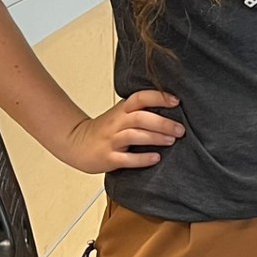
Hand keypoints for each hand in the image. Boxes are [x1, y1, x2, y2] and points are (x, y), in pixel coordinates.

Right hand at [57, 90, 184, 172]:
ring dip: (155, 137)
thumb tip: (172, 112)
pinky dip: (142, 158)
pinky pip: (126, 158)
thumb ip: (140, 112)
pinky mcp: (108, 157)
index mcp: (122, 110)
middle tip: (180, 129)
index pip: (140, 98)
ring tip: (171, 140)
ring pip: (134, 136)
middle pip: (140, 117)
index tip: (176, 101)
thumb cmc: (105, 130)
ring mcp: (112, 140)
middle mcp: (117, 123)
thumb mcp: (120, 115)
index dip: (158, 97)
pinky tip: (156, 158)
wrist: (76, 143)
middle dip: (163, 123)